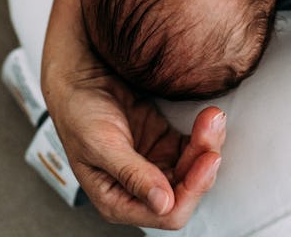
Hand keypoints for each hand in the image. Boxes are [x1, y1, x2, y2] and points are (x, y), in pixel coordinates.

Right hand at [49, 66, 225, 229]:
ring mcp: (155, 166)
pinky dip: (205, 134)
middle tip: (212, 128)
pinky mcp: (165, 144)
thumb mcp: (101, 145)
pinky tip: (207, 118)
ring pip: (195, 168)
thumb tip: (162, 203)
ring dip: (208, 145)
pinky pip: (194, 147)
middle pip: (187, 190)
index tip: (206, 159)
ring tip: (212, 117)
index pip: (167, 213)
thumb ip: (132, 174)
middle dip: (204, 162)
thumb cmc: (78, 113)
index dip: (191, 190)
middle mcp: (140, 189)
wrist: (80, 78)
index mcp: (118, 201)